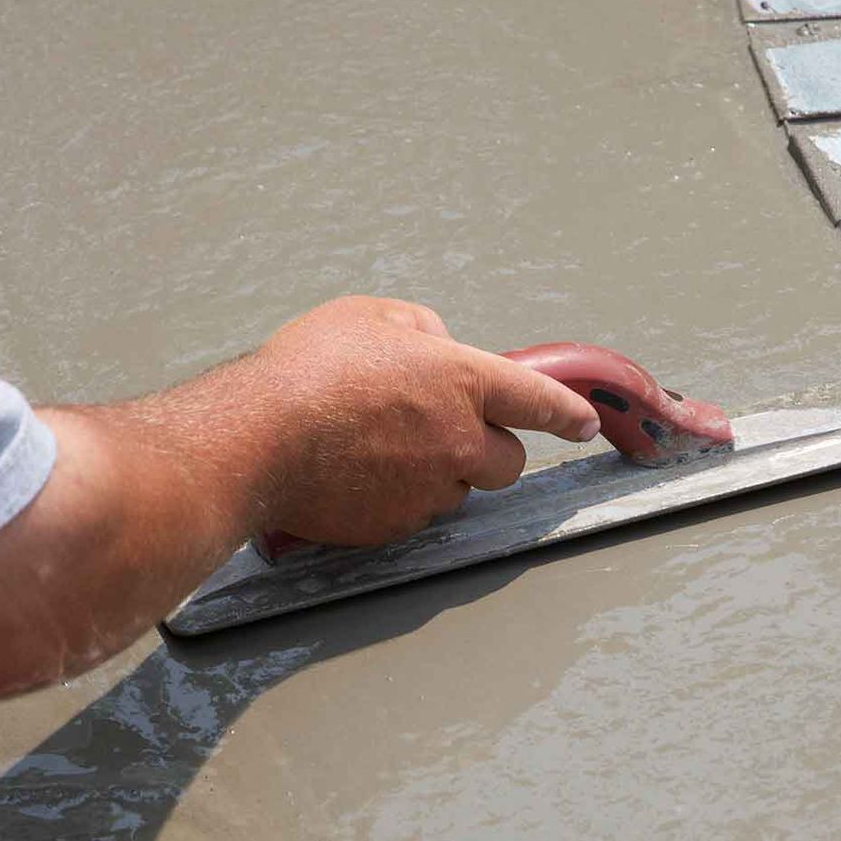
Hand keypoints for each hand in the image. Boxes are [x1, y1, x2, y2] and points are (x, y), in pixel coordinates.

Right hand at [213, 296, 600, 545]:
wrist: (256, 439)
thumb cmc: (305, 370)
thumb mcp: (367, 315)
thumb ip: (420, 327)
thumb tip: (439, 343)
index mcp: (463, 379)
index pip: (539, 400)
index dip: (567, 413)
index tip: (584, 422)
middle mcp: (459, 440)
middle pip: (508, 461)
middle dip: (489, 449)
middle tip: (447, 432)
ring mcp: (430, 488)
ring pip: (460, 489)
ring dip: (440, 473)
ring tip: (380, 447)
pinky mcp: (399, 525)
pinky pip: (416, 513)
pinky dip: (400, 498)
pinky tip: (359, 474)